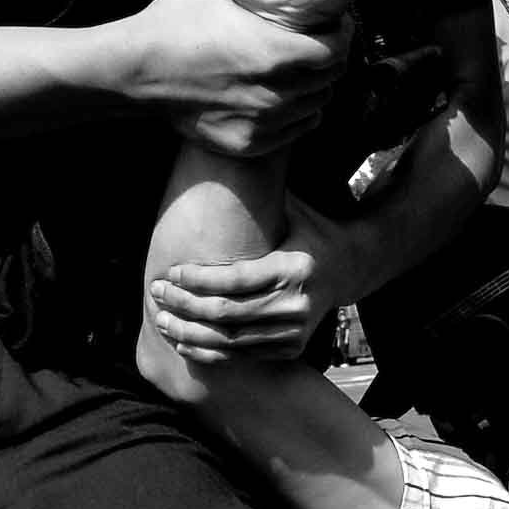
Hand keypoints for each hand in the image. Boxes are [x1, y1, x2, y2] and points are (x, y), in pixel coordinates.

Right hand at [131, 0, 348, 157]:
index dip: (342, 37)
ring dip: (313, 89)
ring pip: (315, 107)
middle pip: (330, 81)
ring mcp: (264, 122)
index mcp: (276, 52)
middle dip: (330, 62)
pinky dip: (296, 115)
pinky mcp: (250, 143)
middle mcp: (276, 92)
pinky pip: (295, 130)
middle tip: (318, 48)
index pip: (337, 51)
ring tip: (299, 72)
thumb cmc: (172, 19)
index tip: (336, 28)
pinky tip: (281, 97)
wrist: (133, 71)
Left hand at [148, 190, 348, 361]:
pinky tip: (185, 343)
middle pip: (228, 313)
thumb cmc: (309, 230)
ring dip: (191, 334)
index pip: (235, 279)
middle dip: (186, 305)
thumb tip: (227, 153)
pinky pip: (243, 356)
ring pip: (232, 341)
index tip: (171, 271)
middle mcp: (297, 303)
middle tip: (157, 293)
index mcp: (294, 267)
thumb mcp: (292, 207)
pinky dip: (211, 353)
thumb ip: (261, 193)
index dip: (198, 279)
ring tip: (163, 321)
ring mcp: (296, 330)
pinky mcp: (293, 347)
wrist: (351, 267)